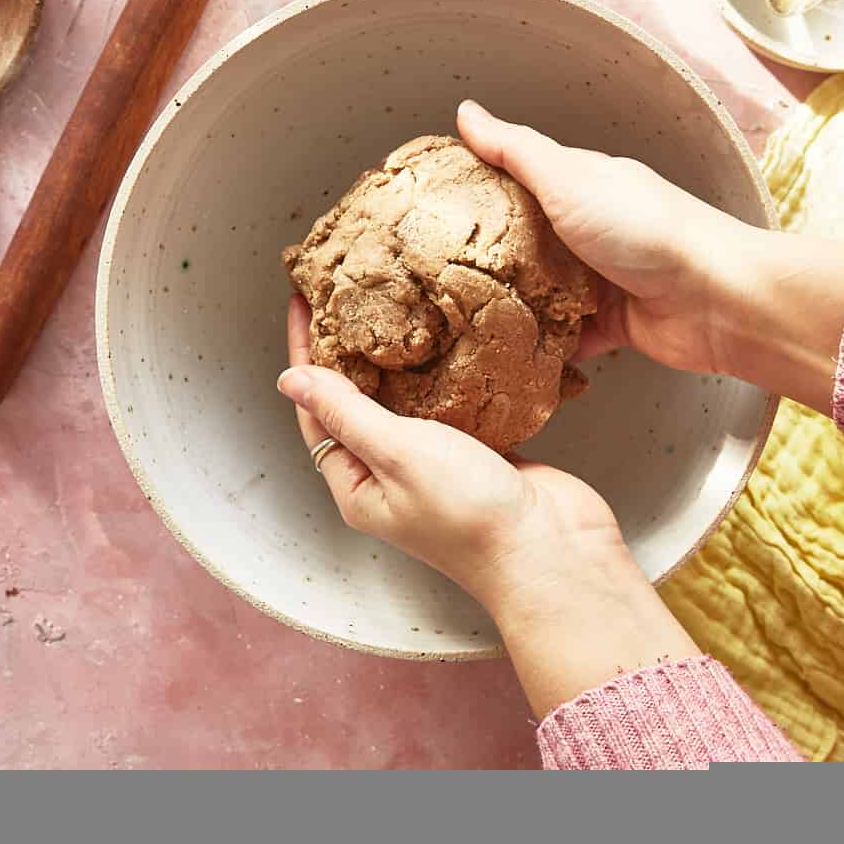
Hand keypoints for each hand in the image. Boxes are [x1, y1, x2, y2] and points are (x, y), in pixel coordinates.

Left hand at [281, 296, 698, 716]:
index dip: (307, 354)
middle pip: (356, 402)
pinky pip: (450, 404)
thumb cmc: (470, 513)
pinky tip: (449, 337)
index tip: (305, 301)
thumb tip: (290, 380)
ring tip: (394, 303)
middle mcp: (390, 477)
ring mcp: (436, 465)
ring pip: (405, 400)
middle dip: (350, 348)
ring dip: (399, 356)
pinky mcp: (478, 453)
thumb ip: (347, 412)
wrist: (553, 552)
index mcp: (358, 486)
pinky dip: (445, 371)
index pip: (317, 411)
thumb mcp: (397, 454)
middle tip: (348, 291)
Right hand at [457, 99, 759, 375]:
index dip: (475, 186)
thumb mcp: (570, 178)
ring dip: (511, 304)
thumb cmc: (648, 229)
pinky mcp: (612, 326)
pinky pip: (565, 337)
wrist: (716, 301)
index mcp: (582, 183)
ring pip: (541, 291)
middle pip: (525, 239)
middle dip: (486, 255)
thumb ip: (516, 150)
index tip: (427, 204)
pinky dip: (541, 346)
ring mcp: (602, 278)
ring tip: (456, 317)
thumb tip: (467, 113)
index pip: (518, 176)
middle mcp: (591, 227)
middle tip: (429, 271)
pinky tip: (504, 352)